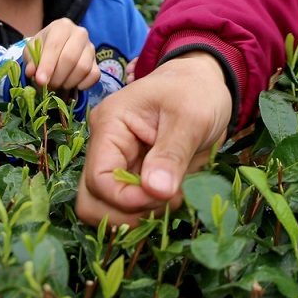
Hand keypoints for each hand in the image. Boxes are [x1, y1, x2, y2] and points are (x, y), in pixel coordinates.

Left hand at [26, 18, 97, 90]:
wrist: (56, 47)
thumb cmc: (43, 47)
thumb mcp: (32, 50)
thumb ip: (31, 60)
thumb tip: (32, 73)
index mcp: (62, 27)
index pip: (55, 46)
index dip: (47, 66)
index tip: (41, 81)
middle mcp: (80, 34)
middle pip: (70, 58)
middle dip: (57, 77)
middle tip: (48, 85)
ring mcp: (90, 48)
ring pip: (83, 68)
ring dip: (68, 82)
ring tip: (58, 84)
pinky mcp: (97, 61)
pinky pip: (94, 75)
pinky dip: (83, 84)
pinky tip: (72, 85)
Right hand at [76, 53, 232, 225]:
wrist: (205, 83)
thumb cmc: (195, 90)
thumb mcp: (191, 117)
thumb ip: (172, 154)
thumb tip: (156, 191)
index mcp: (110, 126)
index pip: (99, 179)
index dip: (127, 199)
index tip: (164, 196)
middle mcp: (105, 147)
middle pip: (93, 201)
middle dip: (129, 213)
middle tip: (169, 201)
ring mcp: (117, 163)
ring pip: (108, 209)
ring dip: (141, 214)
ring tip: (175, 197)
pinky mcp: (133, 175)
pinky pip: (132, 206)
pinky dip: (152, 210)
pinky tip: (175, 195)